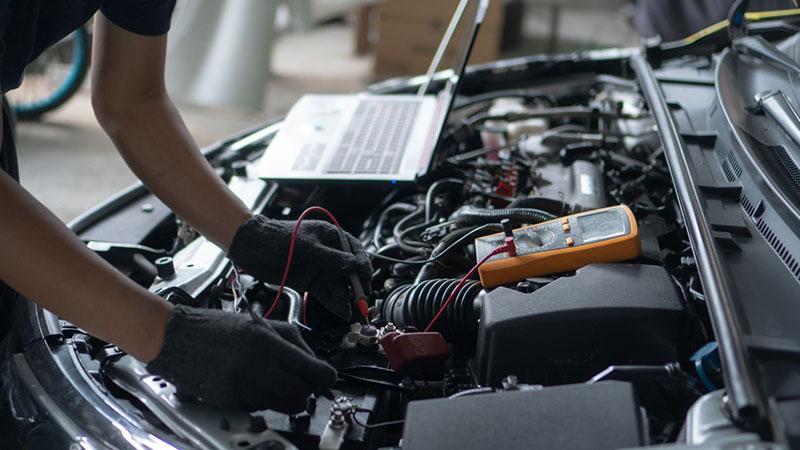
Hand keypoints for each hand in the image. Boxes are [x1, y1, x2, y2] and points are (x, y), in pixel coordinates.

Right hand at [146, 305, 336, 412]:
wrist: (179, 339)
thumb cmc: (221, 329)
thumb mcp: (263, 325)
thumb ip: (295, 344)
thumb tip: (318, 367)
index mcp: (268, 342)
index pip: (314, 370)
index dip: (326, 377)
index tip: (328, 378)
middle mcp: (257, 366)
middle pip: (302, 394)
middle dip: (308, 390)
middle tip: (303, 382)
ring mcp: (243, 386)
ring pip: (285, 406)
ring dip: (289, 398)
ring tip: (279, 382)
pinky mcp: (231, 401)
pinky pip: (263, 408)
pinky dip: (267, 400)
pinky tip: (257, 385)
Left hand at [227, 215, 372, 319]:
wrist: (250, 248)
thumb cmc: (277, 238)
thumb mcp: (307, 247)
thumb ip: (332, 258)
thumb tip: (355, 266)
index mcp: (331, 237)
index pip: (355, 251)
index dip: (363, 266)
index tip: (366, 279)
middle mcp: (329, 253)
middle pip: (349, 271)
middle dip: (357, 287)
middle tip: (362, 302)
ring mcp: (319, 268)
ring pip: (338, 285)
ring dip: (346, 298)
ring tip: (351, 312)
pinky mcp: (310, 281)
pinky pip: (326, 293)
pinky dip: (334, 303)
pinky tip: (341, 312)